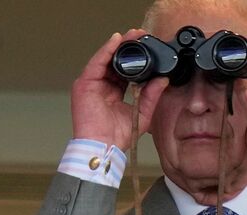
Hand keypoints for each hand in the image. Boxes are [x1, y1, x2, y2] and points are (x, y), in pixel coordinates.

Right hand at [71, 30, 168, 149]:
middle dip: (127, 48)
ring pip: (105, 59)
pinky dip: (106, 50)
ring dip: (118, 45)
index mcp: (112, 94)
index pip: (124, 71)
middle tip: (140, 35)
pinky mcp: (84, 84)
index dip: (135, 59)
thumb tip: (162, 79)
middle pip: (114, 62)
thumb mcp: (141, 113)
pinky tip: (116, 41)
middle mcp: (101, 87)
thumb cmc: (116, 137)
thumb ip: (151, 95)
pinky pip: (96, 62)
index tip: (147, 47)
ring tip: (131, 35)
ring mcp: (91, 85)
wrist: (103, 147)